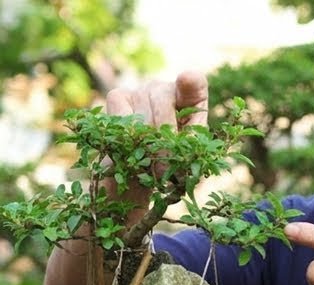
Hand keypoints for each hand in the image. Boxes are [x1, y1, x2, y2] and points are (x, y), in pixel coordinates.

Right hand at [102, 72, 208, 204]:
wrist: (142, 174)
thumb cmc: (173, 162)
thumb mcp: (188, 156)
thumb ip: (190, 146)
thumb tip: (185, 142)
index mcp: (192, 101)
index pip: (195, 83)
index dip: (190, 81)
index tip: (186, 79)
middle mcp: (166, 89)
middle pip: (164, 104)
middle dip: (163, 138)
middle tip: (163, 167)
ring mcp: (141, 90)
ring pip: (142, 114)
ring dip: (145, 144)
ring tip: (149, 163)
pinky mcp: (117, 96)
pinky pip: (121, 116)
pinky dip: (126, 137)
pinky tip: (130, 147)